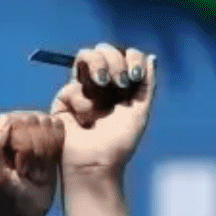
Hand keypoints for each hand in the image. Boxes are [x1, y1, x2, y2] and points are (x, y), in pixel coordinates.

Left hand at [0, 109, 62, 215]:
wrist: (25, 211)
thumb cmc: (7, 197)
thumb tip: (3, 122)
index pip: (10, 122)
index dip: (21, 148)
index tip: (18, 170)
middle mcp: (3, 122)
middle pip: (30, 121)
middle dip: (33, 152)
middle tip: (26, 172)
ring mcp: (24, 123)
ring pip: (46, 124)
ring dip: (45, 152)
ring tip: (34, 169)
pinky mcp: (44, 128)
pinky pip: (58, 128)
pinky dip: (55, 148)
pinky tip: (45, 162)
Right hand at [51, 42, 156, 178]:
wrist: (96, 164)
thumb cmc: (119, 143)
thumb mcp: (140, 112)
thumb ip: (147, 83)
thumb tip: (151, 57)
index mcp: (122, 86)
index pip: (126, 56)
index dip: (131, 58)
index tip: (134, 76)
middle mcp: (102, 84)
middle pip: (105, 50)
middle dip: (114, 60)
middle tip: (120, 82)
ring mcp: (82, 89)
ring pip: (85, 56)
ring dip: (98, 64)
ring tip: (102, 84)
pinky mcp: (64, 98)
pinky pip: (73, 86)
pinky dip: (83, 102)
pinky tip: (85, 121)